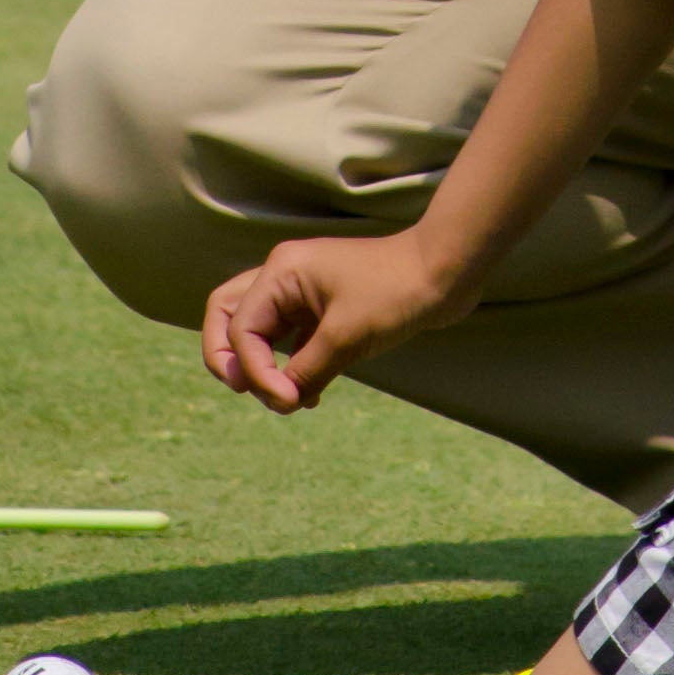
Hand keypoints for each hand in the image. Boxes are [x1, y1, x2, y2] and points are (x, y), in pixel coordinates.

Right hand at [201, 235, 459, 412]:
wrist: (447, 272)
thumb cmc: (397, 292)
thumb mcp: (346, 337)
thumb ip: (305, 371)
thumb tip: (281, 401)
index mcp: (281, 272)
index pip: (242, 330)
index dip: (255, 373)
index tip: (286, 402)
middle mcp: (284, 277)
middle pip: (227, 316)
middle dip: (228, 357)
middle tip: (243, 389)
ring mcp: (303, 292)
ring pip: (257, 330)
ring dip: (261, 367)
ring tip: (285, 400)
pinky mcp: (324, 309)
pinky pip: (289, 341)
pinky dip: (289, 368)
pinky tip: (309, 396)